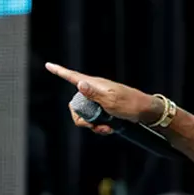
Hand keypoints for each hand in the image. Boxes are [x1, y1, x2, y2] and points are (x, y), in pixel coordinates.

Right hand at [45, 62, 161, 133]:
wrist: (145, 112)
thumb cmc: (129, 104)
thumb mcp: (111, 100)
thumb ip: (94, 93)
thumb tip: (79, 82)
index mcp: (94, 85)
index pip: (72, 76)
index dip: (59, 71)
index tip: (48, 65)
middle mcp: (94, 91)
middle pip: (75, 106)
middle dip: (81, 119)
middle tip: (94, 126)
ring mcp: (99, 100)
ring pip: (85, 116)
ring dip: (92, 125)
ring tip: (106, 128)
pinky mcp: (104, 109)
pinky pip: (95, 120)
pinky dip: (100, 126)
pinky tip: (110, 129)